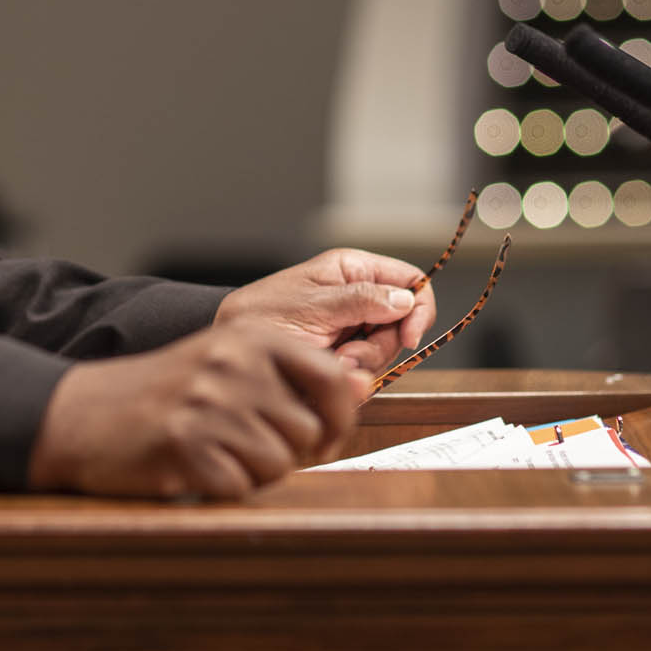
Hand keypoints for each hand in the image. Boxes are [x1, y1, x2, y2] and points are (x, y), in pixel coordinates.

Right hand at [26, 322, 368, 497]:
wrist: (87, 413)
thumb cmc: (172, 392)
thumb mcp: (233, 364)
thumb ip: (296, 375)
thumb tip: (362, 384)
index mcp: (253, 335)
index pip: (334, 379)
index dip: (341, 417)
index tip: (324, 433)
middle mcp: (234, 363)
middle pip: (310, 432)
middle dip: (290, 450)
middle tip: (250, 445)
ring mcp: (209, 403)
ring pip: (280, 464)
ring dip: (257, 471)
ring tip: (221, 452)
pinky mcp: (186, 446)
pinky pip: (242, 487)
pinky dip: (225, 487)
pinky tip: (199, 467)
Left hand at [213, 248, 435, 373]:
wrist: (232, 352)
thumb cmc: (261, 318)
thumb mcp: (312, 306)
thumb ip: (360, 300)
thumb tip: (406, 298)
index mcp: (352, 270)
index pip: (409, 281)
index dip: (418, 308)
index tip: (408, 337)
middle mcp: (357, 298)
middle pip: (401, 324)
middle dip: (378, 346)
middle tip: (345, 355)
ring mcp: (350, 330)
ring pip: (385, 353)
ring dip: (360, 365)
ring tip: (328, 362)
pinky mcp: (342, 359)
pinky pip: (366, 374)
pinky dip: (349, 380)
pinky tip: (325, 373)